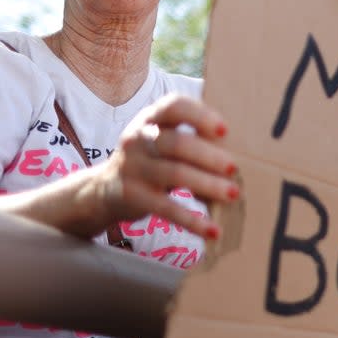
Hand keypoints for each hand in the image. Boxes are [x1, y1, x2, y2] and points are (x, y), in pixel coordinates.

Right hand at [90, 94, 237, 239]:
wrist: (103, 190)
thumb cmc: (149, 162)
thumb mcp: (163, 144)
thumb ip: (192, 144)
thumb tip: (233, 161)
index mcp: (150, 120)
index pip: (174, 107)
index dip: (200, 116)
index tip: (224, 130)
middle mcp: (138, 139)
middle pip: (177, 142)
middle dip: (209, 156)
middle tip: (234, 168)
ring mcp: (132, 167)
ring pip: (174, 173)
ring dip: (208, 184)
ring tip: (232, 193)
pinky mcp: (132, 196)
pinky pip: (166, 208)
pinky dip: (193, 221)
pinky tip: (213, 230)